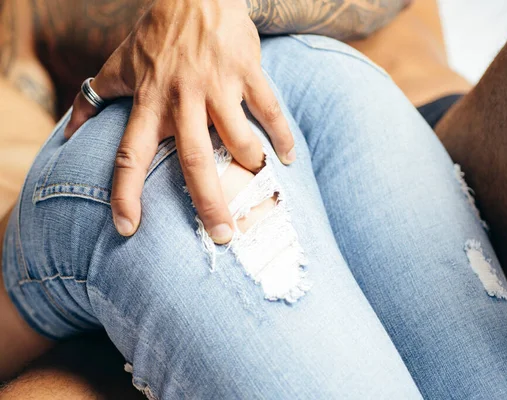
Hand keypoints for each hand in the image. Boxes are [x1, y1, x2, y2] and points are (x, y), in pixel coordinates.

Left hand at [64, 0, 294, 242]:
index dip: (126, 193)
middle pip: (194, 160)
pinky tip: (288, 158)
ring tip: (258, 180)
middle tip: (223, 236)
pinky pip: (270, 109)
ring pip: (239, 138)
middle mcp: (182, 98)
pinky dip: (282, 136)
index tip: (128, 229)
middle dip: (209, 203)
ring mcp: (218, 85)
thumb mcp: (119, 64)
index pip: (130, 154)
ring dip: (252, 165)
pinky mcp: (247, 71)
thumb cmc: (157, 36)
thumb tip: (67, 134)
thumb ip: (92, 99)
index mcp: (149, 101)